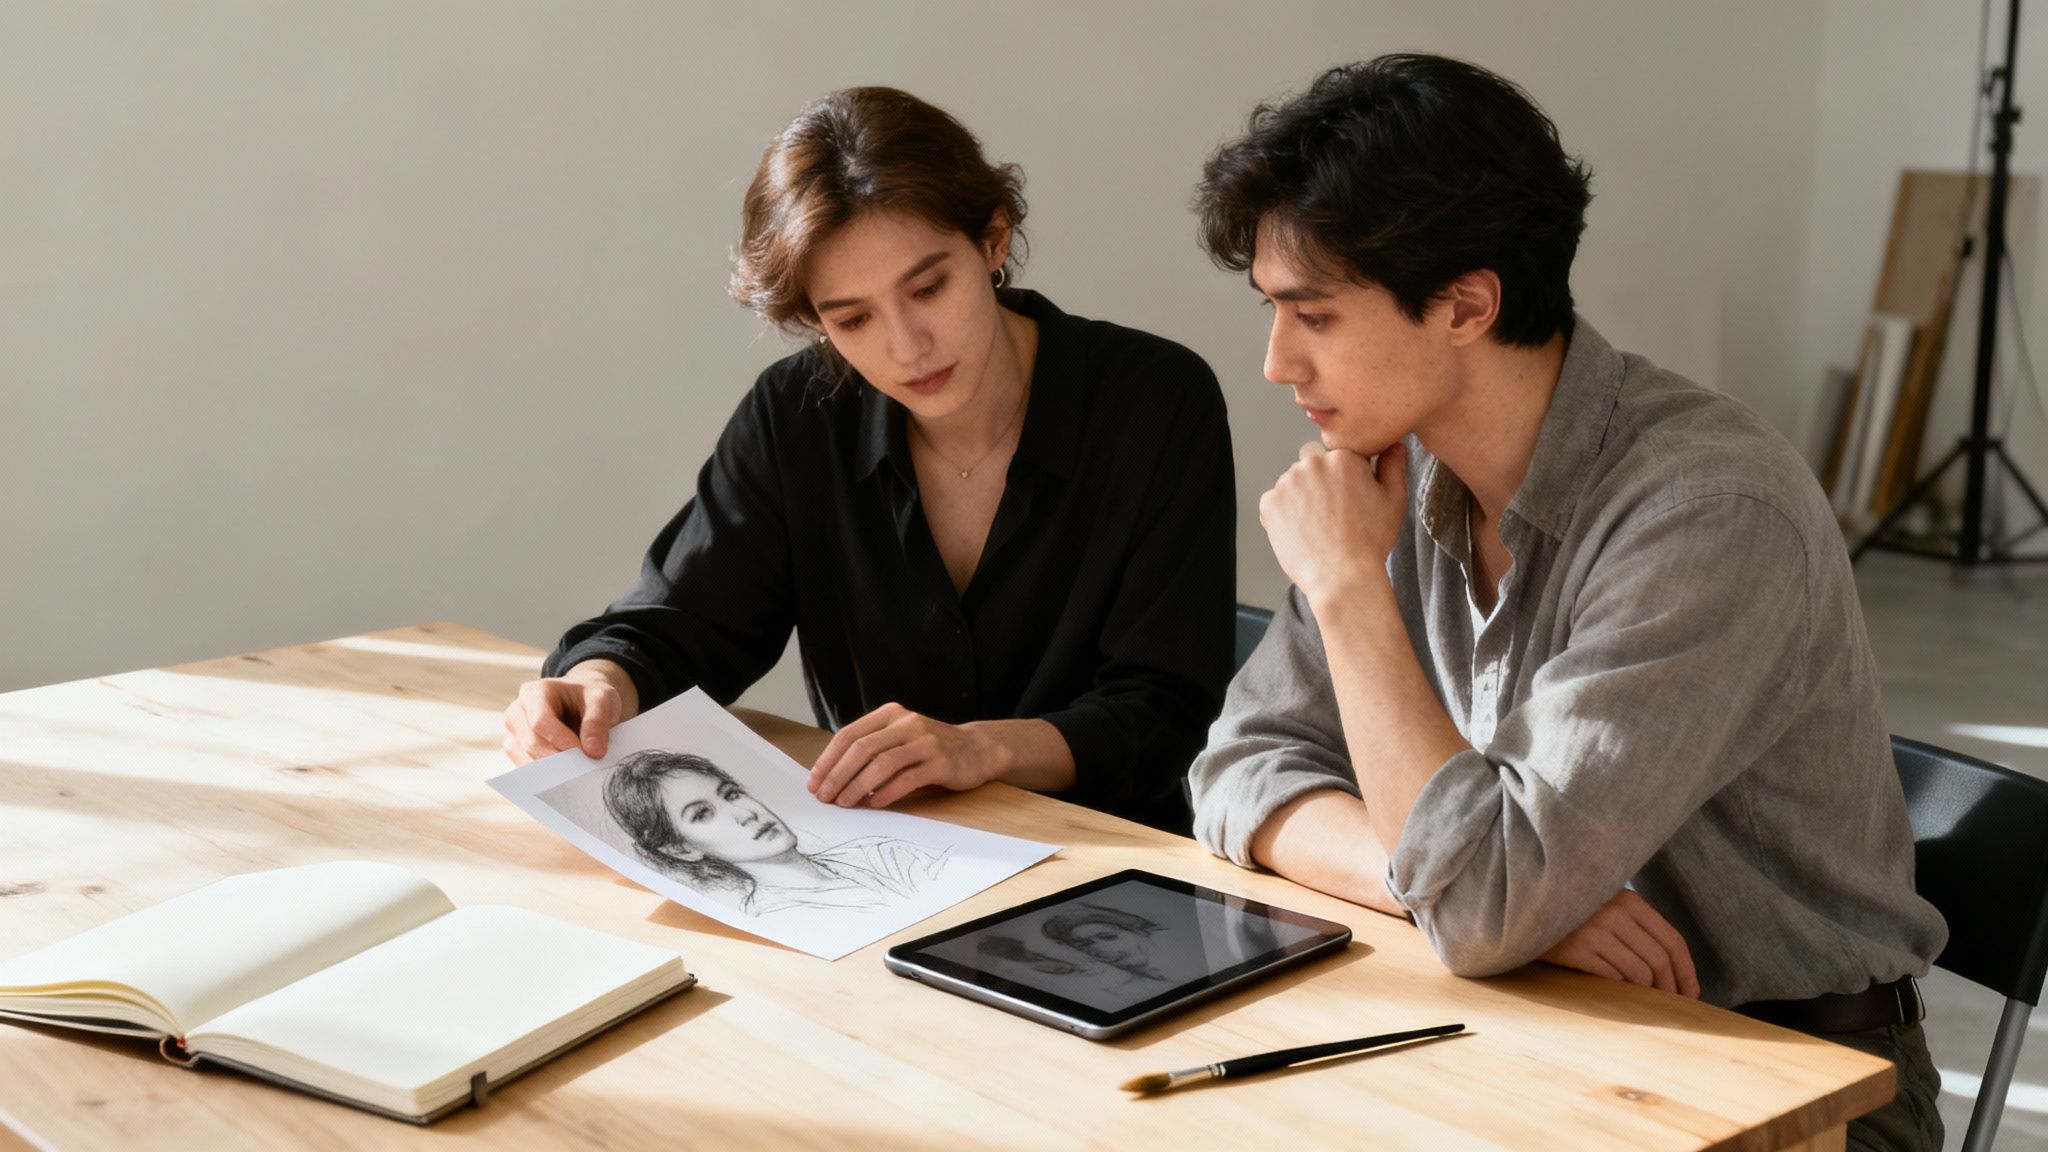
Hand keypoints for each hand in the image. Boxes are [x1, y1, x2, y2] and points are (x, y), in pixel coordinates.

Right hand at [501, 660, 635, 764]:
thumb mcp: (602, 698)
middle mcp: (518, 711)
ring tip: (574, 775)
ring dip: (549, 770)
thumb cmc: (590, 697)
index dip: (560, 740)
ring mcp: (515, 732)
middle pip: (530, 742)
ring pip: (524, 757)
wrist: (584, 702)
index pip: (541, 721)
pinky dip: (543, 776)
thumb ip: (598, 721)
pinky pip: (524, 766)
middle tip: (582, 770)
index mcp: (535, 692)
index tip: (583, 754)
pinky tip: (563, 780)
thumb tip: (592, 752)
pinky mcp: (517, 749)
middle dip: (557, 758)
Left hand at [808, 704, 1001, 808]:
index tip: (814, 782)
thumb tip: (831, 777)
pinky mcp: (942, 762)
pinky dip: (887, 793)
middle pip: (862, 748)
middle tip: (825, 796)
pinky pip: (908, 778)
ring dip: (858, 786)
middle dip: (838, 775)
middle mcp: (907, 723)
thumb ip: (871, 750)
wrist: (978, 749)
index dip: (828, 760)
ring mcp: (926, 741)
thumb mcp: (899, 739)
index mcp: (890, 715)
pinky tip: (875, 805)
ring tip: (845, 803)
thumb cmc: (930, 748)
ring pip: (883, 763)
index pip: (849, 734)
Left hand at [1258, 440, 1408, 602]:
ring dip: (1300, 496)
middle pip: (1311, 463)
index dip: (1343, 477)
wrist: (1342, 576)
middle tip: (1331, 513)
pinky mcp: (1269, 503)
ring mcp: (1288, 482)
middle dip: (1318, 480)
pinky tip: (1300, 532)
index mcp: (1343, 457)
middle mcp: (1312, 463)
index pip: (1337, 455)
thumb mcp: (1394, 500)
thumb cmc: (1370, 541)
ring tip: (1317, 526)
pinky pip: (1274, 502)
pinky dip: (1282, 514)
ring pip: (1292, 482)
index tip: (1347, 498)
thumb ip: (1393, 466)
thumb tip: (1394, 444)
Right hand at [1540, 888, 1699, 997]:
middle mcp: (1615, 912)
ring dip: (1648, 995)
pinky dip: (1622, 992)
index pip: (1672, 940)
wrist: (1524, 910)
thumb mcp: (1607, 908)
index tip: (1690, 993)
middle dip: (1671, 989)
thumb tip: (1672, 969)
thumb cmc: (1572, 915)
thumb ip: (1635, 926)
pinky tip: (1621, 997)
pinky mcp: (1575, 948)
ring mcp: (1595, 929)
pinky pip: (1613, 978)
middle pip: (1660, 960)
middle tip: (1671, 1007)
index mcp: (1629, 900)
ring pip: (1640, 973)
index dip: (1687, 971)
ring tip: (1647, 1006)